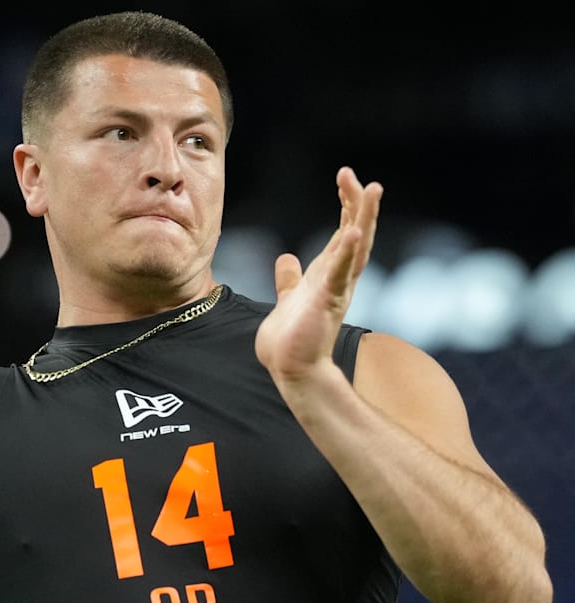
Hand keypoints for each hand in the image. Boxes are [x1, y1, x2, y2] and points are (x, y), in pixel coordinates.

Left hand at [255, 167, 382, 383]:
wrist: (290, 369)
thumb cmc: (291, 339)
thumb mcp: (288, 299)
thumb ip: (290, 279)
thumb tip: (286, 259)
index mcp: (328, 275)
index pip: (343, 233)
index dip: (347, 206)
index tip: (346, 179)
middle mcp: (338, 279)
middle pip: (355, 233)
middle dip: (358, 204)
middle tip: (358, 176)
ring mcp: (335, 290)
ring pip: (355, 248)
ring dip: (363, 218)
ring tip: (372, 190)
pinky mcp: (326, 303)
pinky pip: (339, 273)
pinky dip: (347, 252)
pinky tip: (354, 232)